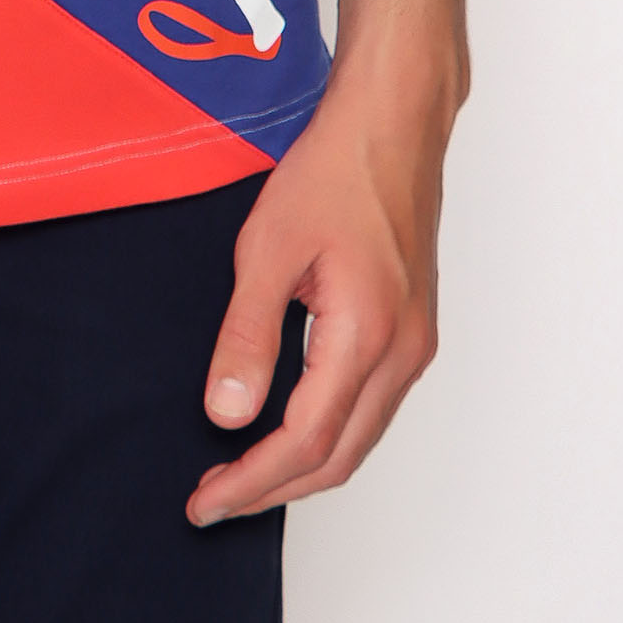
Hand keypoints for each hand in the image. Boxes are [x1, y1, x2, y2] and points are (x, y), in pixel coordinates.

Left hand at [187, 49, 451, 526]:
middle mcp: (404, 352)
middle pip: (340, 457)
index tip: (206, 500)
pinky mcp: (414, 329)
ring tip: (243, 472)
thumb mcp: (269, 247)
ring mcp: (416, 343)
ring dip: (303, 466)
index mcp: (368, 336)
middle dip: (275, 489)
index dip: (252, 481)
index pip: (306, 442)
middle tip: (215, 499)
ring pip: (360, 438)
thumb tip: (226, 414)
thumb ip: (248, 335)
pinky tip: (289, 424)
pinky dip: (329, 434)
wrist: (392, 123)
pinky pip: (372, 407)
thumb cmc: (335, 170)